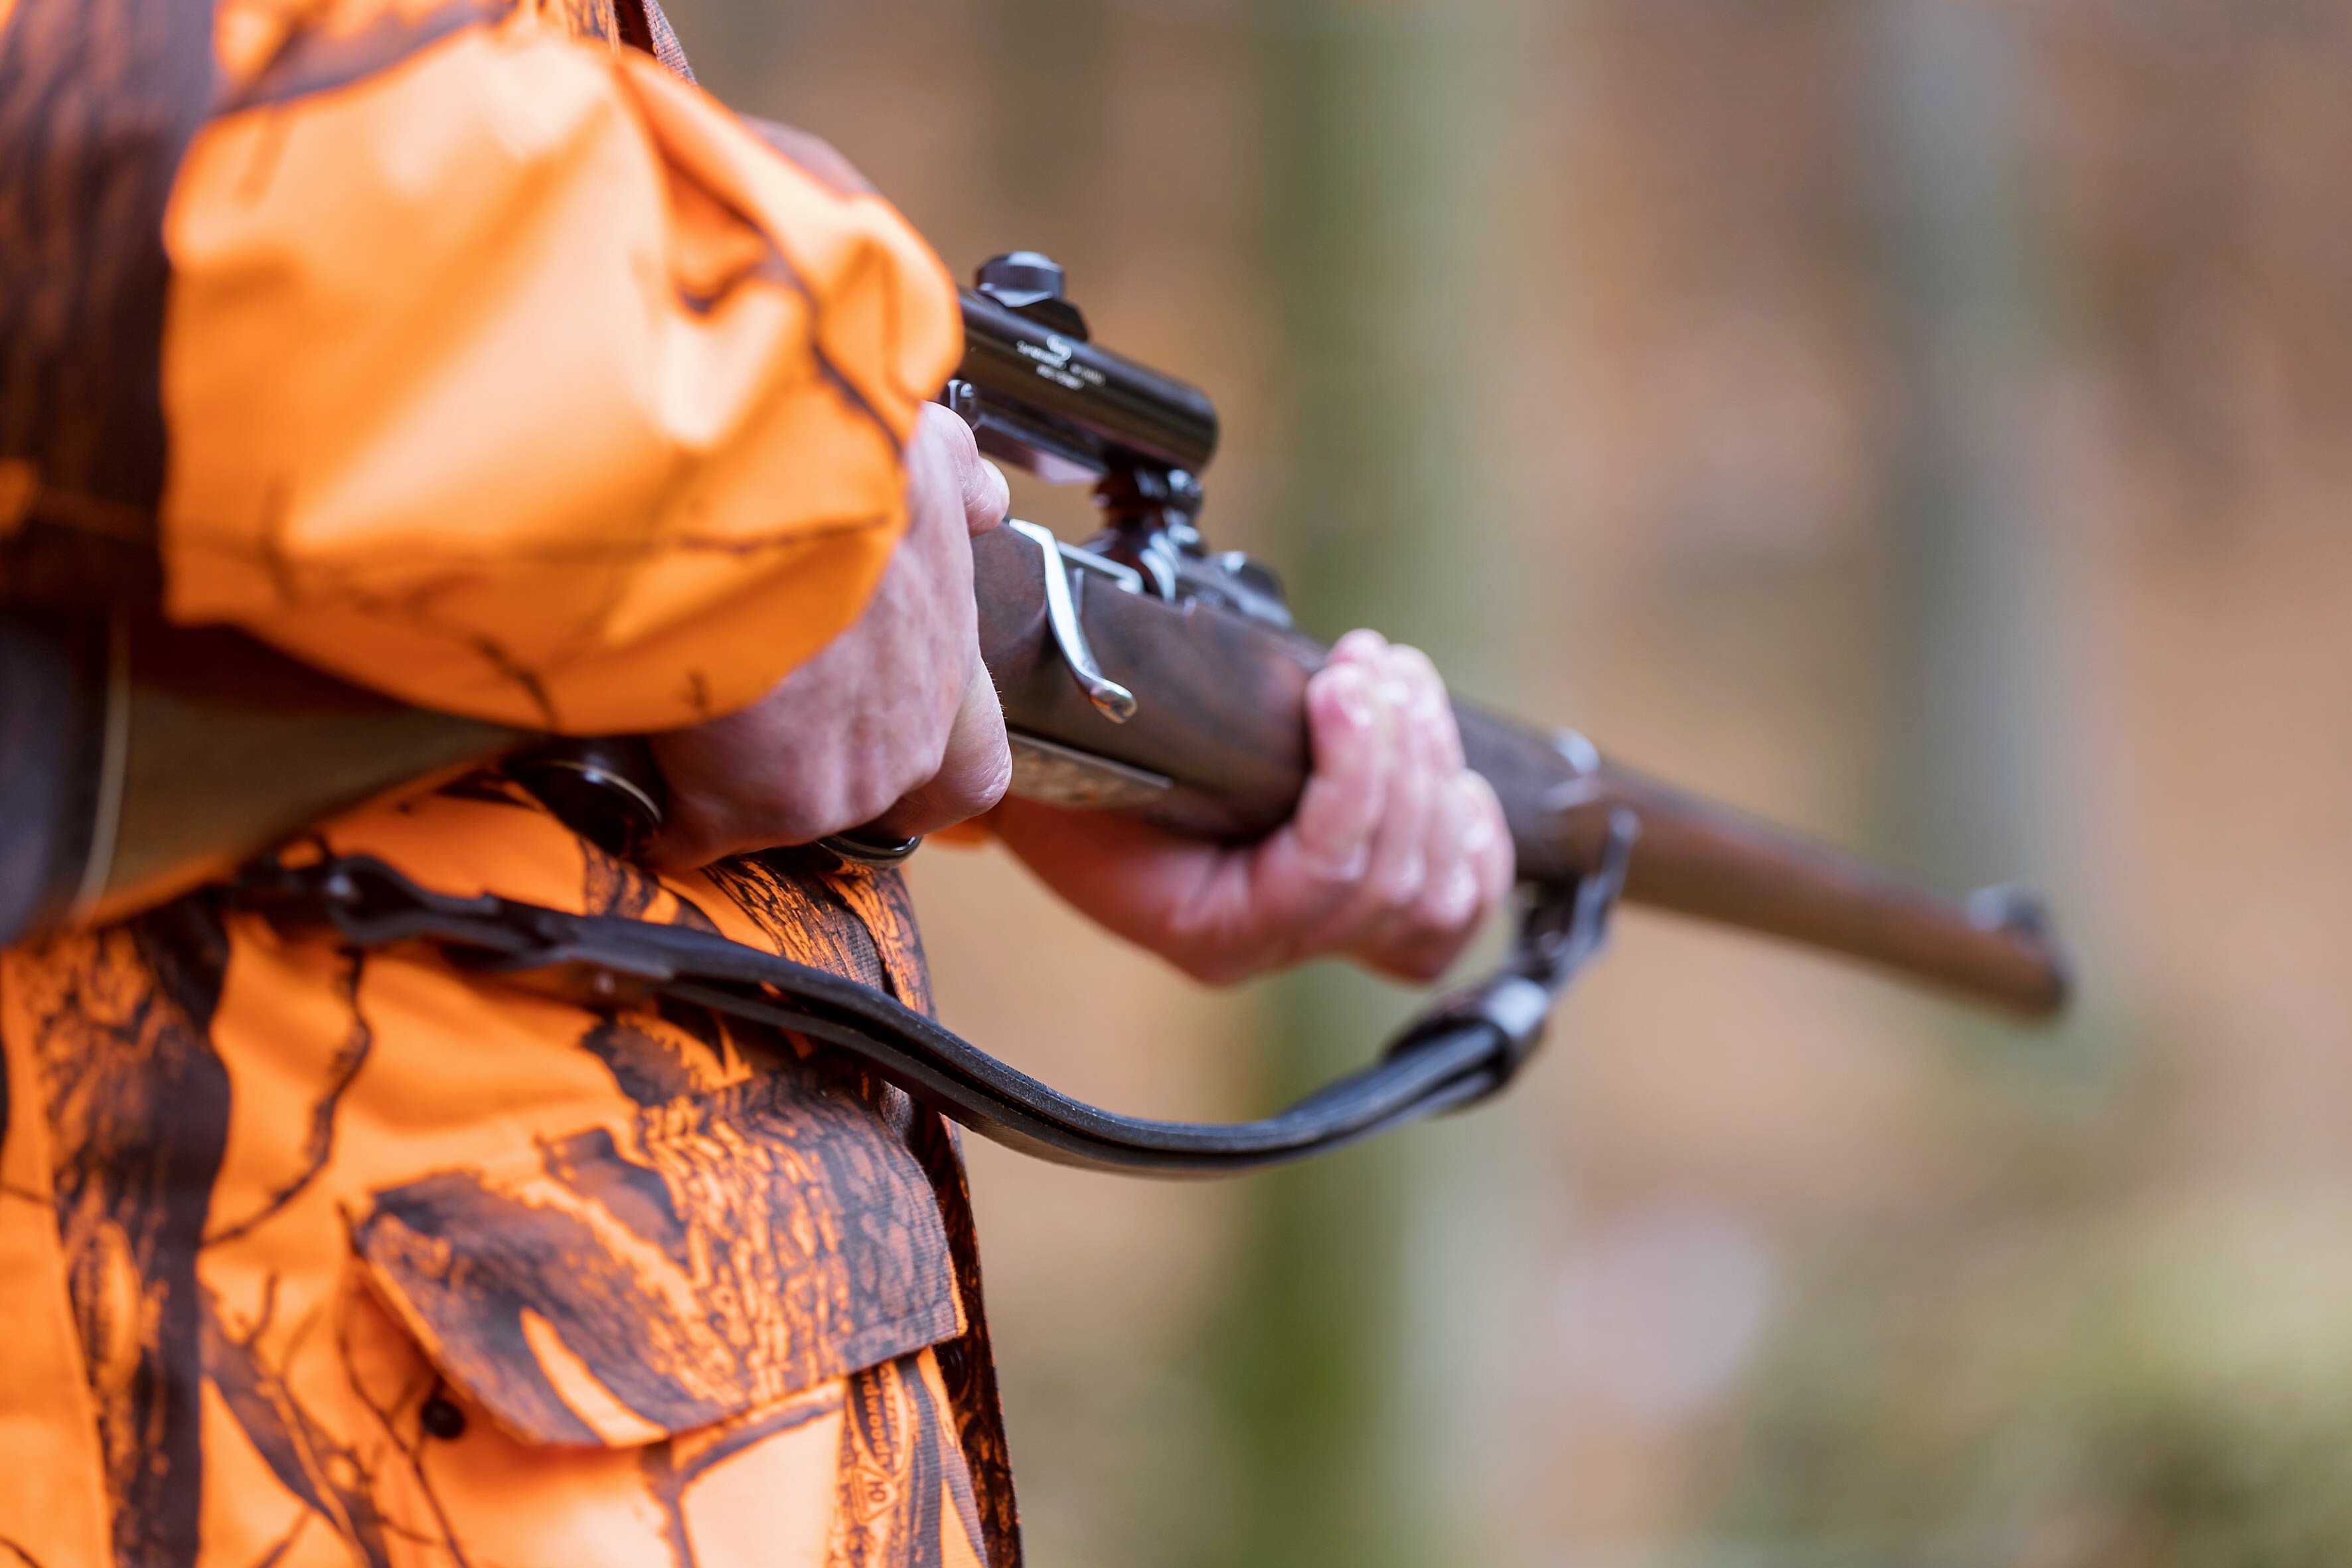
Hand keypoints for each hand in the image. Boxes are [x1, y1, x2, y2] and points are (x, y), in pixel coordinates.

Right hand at [644, 405, 1011, 870]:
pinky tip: (625, 770)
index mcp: (949, 667)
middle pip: (854, 791)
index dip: (931, 772)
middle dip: (796, 758)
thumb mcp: (923, 457)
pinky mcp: (746, 809)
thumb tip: (981, 498)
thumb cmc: (838, 472)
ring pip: (769, 810)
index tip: (877, 746)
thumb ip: (958, 483)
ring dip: (721, 777)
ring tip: (672, 716)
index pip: (973, 770)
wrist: (755, 504)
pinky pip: (688, 830)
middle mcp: (905, 742)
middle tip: (738, 708)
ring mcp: (830, 788)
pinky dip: (655, 809)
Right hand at [987, 630, 1514, 984]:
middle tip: (1374, 663)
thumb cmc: (1062, 755)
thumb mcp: (1083, 749)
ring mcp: (1319, 929)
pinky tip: (1457, 774)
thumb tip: (1184, 680)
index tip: (1344, 679)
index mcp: (1206, 925)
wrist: (1046, 776)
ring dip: (1433, 769)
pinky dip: (1473, 844)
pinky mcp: (1355, 898)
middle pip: (1392, 880)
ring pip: (1434, 891)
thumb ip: (1149, 736)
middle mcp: (1270, 944)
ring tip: (1400, 681)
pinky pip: (1448, 912)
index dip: (1357, 775)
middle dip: (1402, 754)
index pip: (1323, 874)